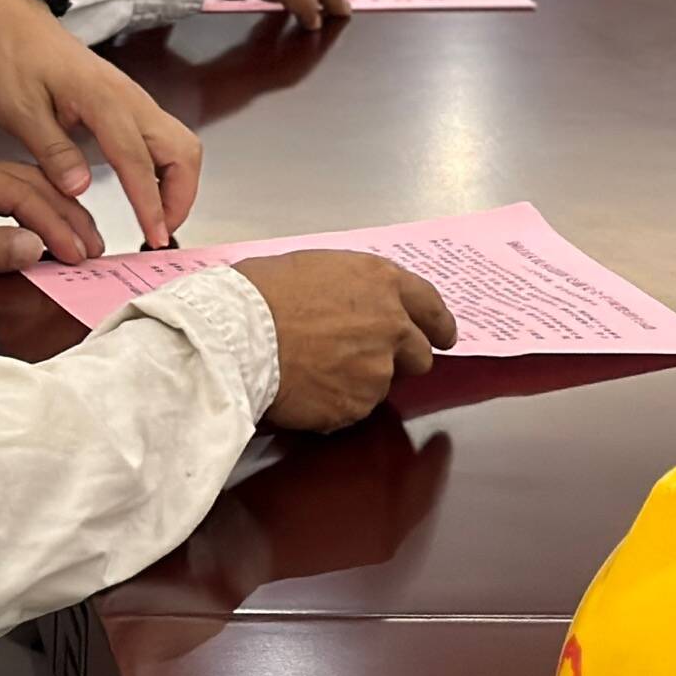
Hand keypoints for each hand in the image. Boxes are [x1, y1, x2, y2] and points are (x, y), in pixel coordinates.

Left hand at [0, 0, 199, 247]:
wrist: (15, 22)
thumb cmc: (14, 59)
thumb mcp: (18, 109)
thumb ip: (52, 149)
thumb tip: (80, 188)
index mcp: (103, 99)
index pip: (138, 160)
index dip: (150, 203)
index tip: (155, 237)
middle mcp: (130, 99)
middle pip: (182, 150)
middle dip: (181, 197)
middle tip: (158, 234)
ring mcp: (135, 100)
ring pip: (181, 145)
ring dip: (178, 184)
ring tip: (155, 219)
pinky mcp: (131, 105)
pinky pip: (165, 140)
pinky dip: (167, 171)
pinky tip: (147, 192)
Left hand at [0, 151, 105, 308]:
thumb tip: (37, 247)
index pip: (19, 191)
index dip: (54, 223)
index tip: (79, 252)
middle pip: (25, 184)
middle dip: (63, 215)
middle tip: (94, 247)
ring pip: (16, 193)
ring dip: (49, 218)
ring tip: (79, 245)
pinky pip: (0, 207)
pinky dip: (27, 224)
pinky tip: (44, 242)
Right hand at [232, 250, 458, 430]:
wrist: (234, 337)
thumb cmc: (259, 294)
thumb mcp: (311, 268)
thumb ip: (349, 289)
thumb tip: (351, 303)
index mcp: (380, 282)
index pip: (430, 306)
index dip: (438, 324)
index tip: (441, 337)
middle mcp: (391, 326)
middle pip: (419, 353)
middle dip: (401, 358)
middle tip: (367, 359)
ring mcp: (377, 370)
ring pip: (382, 384)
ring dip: (360, 381)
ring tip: (317, 370)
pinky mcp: (357, 406)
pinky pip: (353, 408)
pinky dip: (336, 402)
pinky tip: (305, 388)